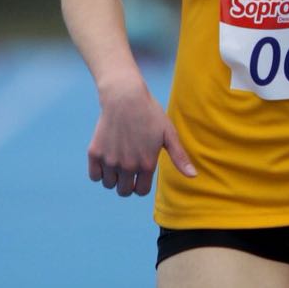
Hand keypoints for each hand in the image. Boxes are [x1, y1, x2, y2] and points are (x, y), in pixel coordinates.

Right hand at [87, 79, 195, 196]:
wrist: (125, 97)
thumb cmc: (150, 113)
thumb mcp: (169, 133)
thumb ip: (179, 157)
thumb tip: (194, 176)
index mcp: (147, 164)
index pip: (141, 191)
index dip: (141, 185)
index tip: (141, 174)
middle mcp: (128, 165)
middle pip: (124, 191)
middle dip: (127, 184)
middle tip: (129, 167)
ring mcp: (110, 160)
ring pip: (109, 185)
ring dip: (113, 177)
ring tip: (119, 160)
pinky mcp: (95, 153)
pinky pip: (94, 176)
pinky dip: (99, 172)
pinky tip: (107, 159)